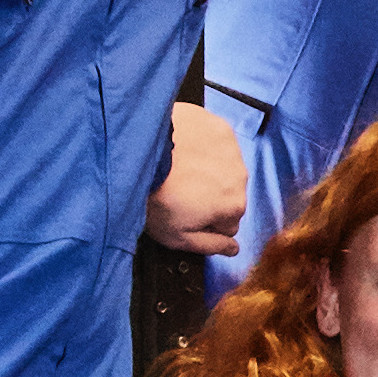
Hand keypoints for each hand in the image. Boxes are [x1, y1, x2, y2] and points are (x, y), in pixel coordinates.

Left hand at [143, 100, 245, 257]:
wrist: (136, 155)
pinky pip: (217, 142)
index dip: (207, 221)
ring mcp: (231, 149)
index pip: (228, 223)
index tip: (186, 213)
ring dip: (209, 169)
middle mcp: (241, 177)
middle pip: (229, 193)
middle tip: (179, 189)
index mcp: (234, 207)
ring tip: (179, 168)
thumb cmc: (154, 197)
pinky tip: (183, 149)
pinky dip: (203, 146)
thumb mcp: (178, 236)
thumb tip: (233, 250)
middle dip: (210, 193)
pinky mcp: (218, 126)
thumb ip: (211, 246)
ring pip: (225, 167)